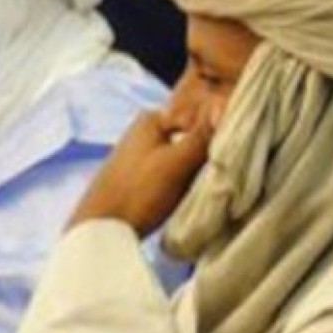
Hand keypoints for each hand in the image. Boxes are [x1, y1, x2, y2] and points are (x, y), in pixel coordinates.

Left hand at [68, 105, 216, 235]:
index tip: (231, 153)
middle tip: (220, 172)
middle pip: (193, 135)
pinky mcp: (140, 175)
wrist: (101, 229)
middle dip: (208, 151)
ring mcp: (142, 153)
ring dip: (197, 168)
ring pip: (185, 155)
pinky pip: (173, 170)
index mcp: (152, 118)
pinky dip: (183, 180)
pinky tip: (185, 195)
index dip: (219, 132)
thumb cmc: (138, 193)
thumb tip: (225, 103)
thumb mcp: (177, 162)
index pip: (201, 114)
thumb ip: (202, 135)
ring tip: (201, 185)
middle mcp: (144, 130)